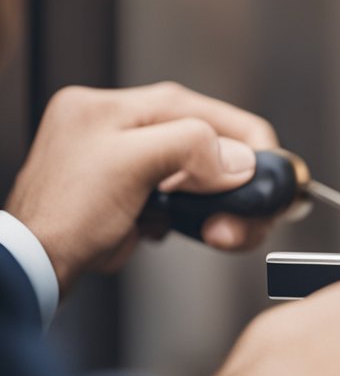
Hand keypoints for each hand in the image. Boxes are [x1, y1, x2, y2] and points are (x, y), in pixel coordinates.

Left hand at [3, 82, 279, 292]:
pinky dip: (193, 216)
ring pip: (199, 174)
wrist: (32, 268)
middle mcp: (120, 127)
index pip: (203, 110)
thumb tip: (240, 158)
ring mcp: (125, 162)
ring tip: (218, 232)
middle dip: (234, 184)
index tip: (272, 177)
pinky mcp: (129, 194)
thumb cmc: (63, 216)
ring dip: (218, 205)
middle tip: (246, 218)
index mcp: (113, 106)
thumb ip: (191, 146)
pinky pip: (182, 197)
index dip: (247, 143)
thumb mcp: (130, 165)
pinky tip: (183, 230)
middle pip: (207, 143)